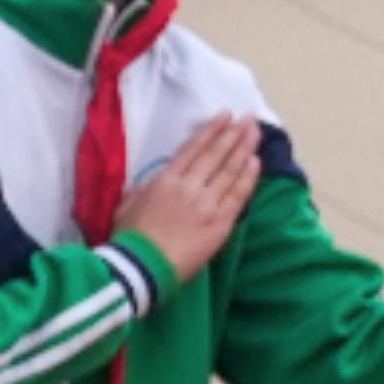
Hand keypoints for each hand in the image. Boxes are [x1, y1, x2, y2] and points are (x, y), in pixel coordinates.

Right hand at [119, 120, 260, 282]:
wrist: (142, 268)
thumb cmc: (129, 239)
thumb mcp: (127, 205)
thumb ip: (143, 189)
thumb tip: (155, 181)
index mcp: (165, 181)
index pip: (193, 148)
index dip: (211, 130)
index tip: (225, 115)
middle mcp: (189, 187)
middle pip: (216, 155)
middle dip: (234, 134)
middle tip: (249, 119)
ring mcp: (207, 204)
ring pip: (230, 171)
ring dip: (245, 149)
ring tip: (256, 133)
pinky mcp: (220, 223)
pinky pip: (238, 195)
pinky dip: (249, 177)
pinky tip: (256, 162)